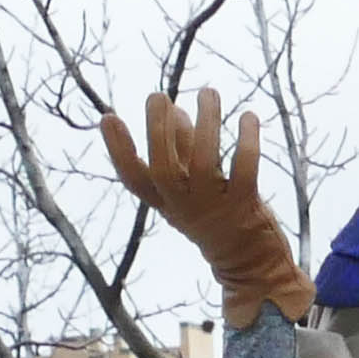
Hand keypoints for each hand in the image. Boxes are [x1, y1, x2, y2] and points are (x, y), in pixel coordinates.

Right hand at [99, 89, 313, 323]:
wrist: (251, 265)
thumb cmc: (217, 218)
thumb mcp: (191, 187)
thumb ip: (183, 148)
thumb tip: (176, 108)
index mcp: (166, 203)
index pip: (133, 180)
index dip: (118, 150)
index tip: (107, 116)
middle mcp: (186, 207)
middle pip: (164, 170)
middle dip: (158, 131)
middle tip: (157, 95)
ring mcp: (215, 207)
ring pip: (206, 163)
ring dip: (207, 124)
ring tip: (208, 92)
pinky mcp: (246, 205)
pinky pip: (245, 169)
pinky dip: (247, 140)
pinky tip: (247, 116)